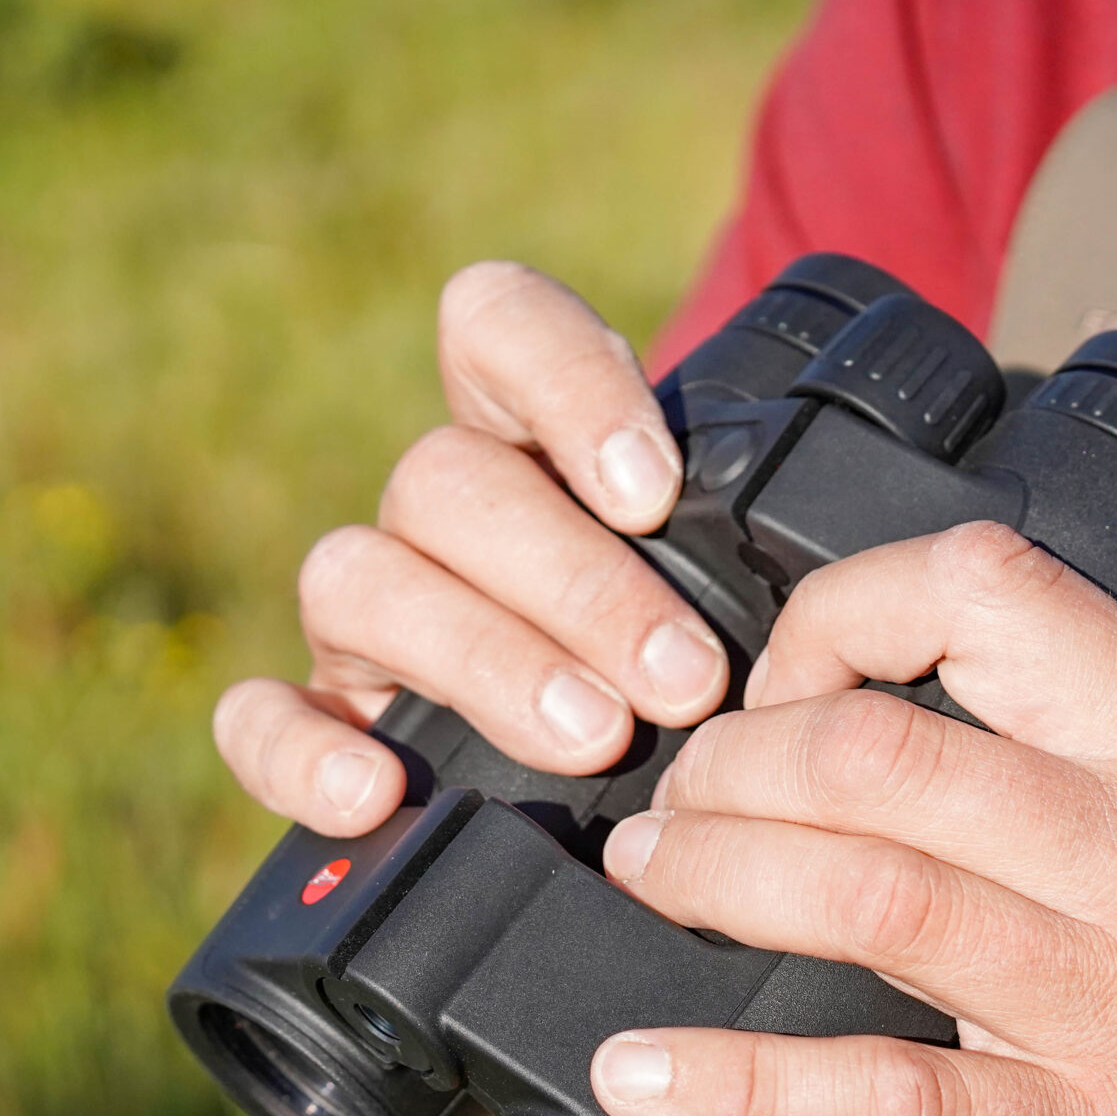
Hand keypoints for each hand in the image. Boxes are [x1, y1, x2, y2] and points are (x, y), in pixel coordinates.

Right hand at [211, 263, 729, 834]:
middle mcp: (438, 508)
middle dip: (575, 583)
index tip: (655, 492)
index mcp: (530, 427)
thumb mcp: (753, 569)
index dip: (562, 385)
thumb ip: (768, 526)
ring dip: (481, 659)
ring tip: (593, 737)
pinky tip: (374, 792)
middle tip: (684, 679)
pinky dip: (299, 750)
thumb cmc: (721, 647)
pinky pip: (259, 714)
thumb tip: (857, 521)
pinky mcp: (322, 714)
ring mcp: (369, 610)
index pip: (494, 323)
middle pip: (447, 482)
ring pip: (359, 578)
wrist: (658, 778)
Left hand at [585, 522, 1116, 1115]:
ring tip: (649, 879)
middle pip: (885, 745)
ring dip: (715, 873)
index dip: (839, 609)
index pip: (991, 590)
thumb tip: (883, 731)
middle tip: (676, 802)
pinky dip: (735, 1085)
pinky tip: (640, 1077)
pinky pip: (882, 1099)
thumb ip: (1085, 774)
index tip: (778, 675)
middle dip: (733, 760)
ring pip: (869, 887)